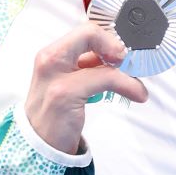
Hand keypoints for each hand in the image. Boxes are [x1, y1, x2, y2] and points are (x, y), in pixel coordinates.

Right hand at [24, 23, 149, 154]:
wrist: (39, 144)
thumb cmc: (55, 112)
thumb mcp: (67, 81)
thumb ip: (86, 65)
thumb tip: (116, 55)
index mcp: (51, 54)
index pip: (84, 30)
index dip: (107, 39)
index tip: (119, 55)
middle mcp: (49, 60)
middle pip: (88, 31)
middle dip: (114, 42)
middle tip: (125, 60)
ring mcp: (55, 76)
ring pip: (102, 54)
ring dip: (126, 70)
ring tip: (135, 84)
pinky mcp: (64, 94)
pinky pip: (106, 78)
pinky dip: (128, 85)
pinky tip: (137, 94)